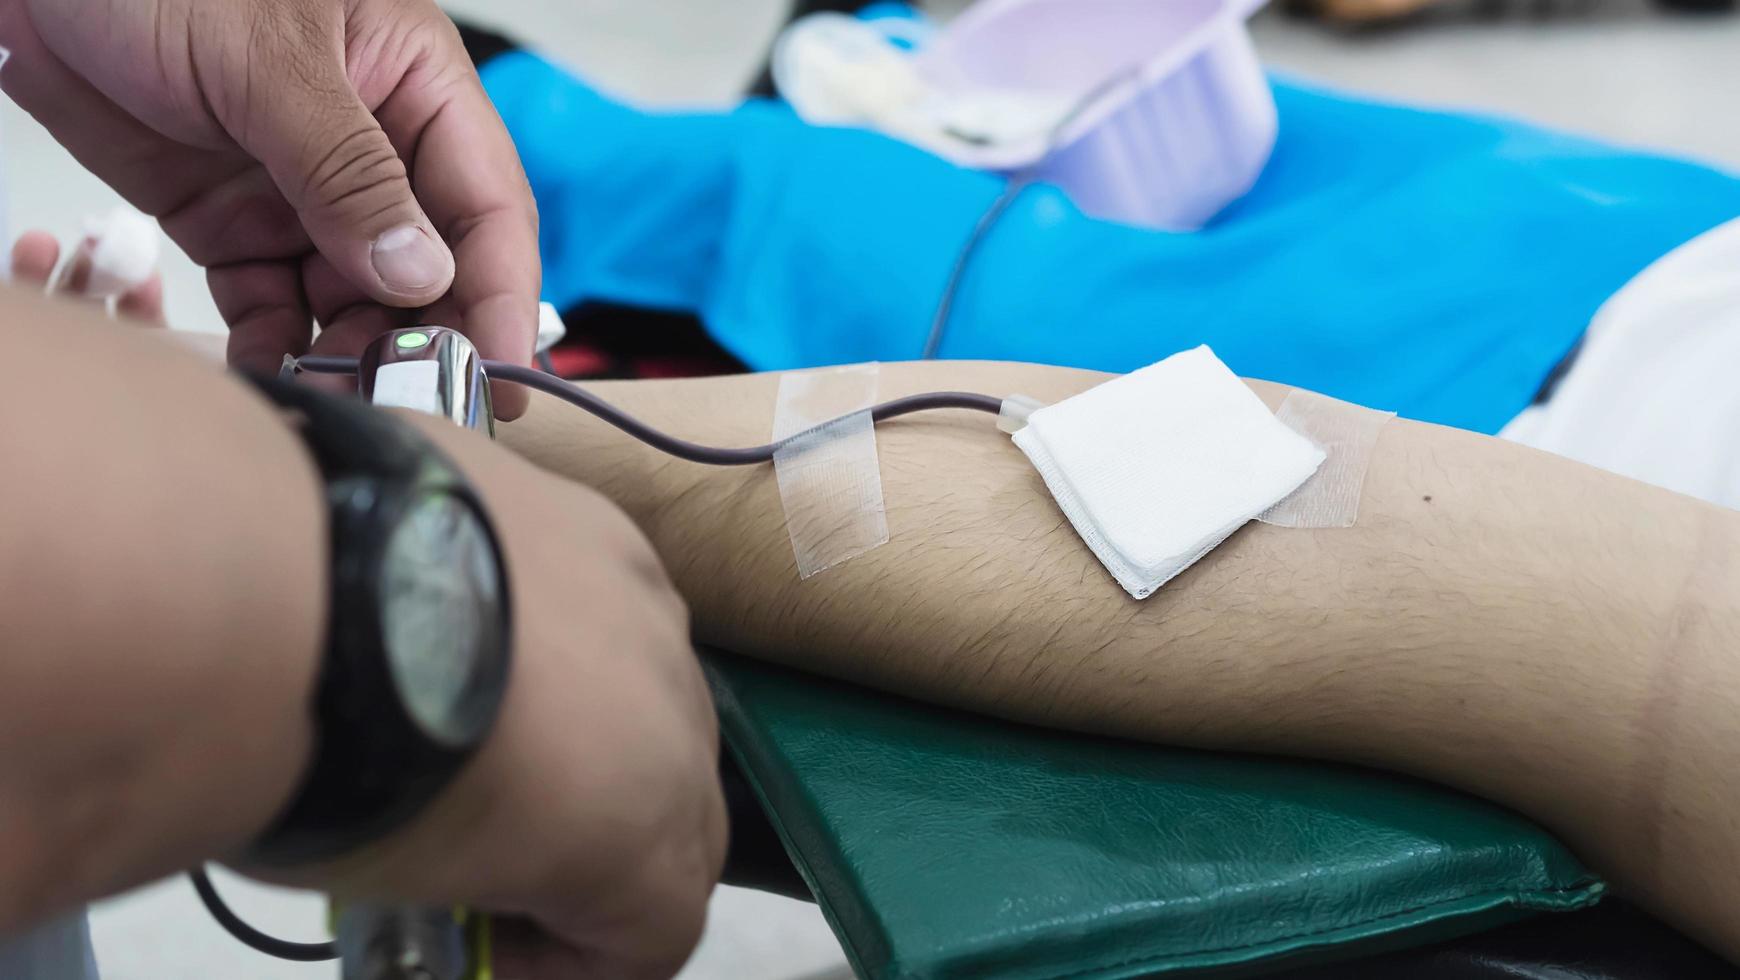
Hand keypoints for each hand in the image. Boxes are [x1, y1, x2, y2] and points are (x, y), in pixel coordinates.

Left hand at [0, 0, 539, 415]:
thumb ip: (348, 172)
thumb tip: (423, 275)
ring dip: (352, 353)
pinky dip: (273, 346)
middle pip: (431, 268)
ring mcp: (302, 190)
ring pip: (355, 299)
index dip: (502, 294)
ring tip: (341, 396)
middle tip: (413, 401)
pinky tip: (270, 374)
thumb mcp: (266, 63)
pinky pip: (271, 303)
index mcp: (416, 85)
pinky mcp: (231, 223)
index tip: (500, 371)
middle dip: (426, 337)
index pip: (486, 205)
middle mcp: (374, 146)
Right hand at [9, 234, 725, 975]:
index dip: (541, 719)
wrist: (310, 604)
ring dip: (581, 873)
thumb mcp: (357, 555)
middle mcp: (645, 617)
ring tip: (469, 896)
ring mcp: (670, 729)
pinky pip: (650, 928)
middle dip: (575, 792)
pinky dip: (576, 956)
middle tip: (468, 834)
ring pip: (665, 826)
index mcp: (578, 541)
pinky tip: (489, 954)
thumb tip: (350, 639)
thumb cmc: (301, 562)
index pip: (592, 642)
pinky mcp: (654, 848)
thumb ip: (395, 595)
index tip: (455, 757)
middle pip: (645, 731)